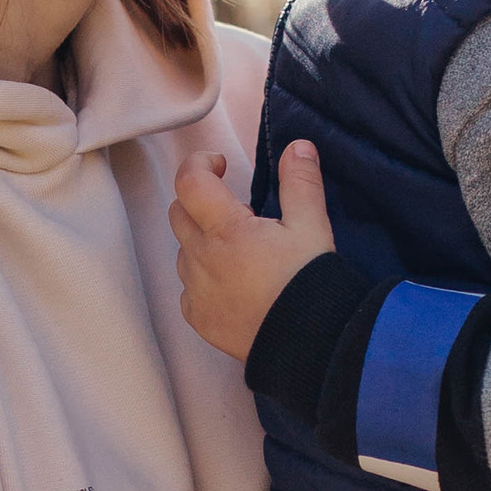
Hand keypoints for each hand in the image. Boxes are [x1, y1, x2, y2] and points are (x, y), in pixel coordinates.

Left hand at [170, 138, 335, 361]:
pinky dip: (203, 279)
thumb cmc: (309, 282)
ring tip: (241, 252)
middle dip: (200, 201)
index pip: (189, 182)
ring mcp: (196, 291)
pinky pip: (188, 289)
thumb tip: (298, 147)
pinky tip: (233, 284)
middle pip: (178, 214)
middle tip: (237, 211)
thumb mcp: (312, 227)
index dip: (200, 163)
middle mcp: (201, 258)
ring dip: (202, 242)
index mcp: (226, 230)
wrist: (310, 343)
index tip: (222, 166)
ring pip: (183, 252)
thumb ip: (301, 183)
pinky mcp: (199, 319)